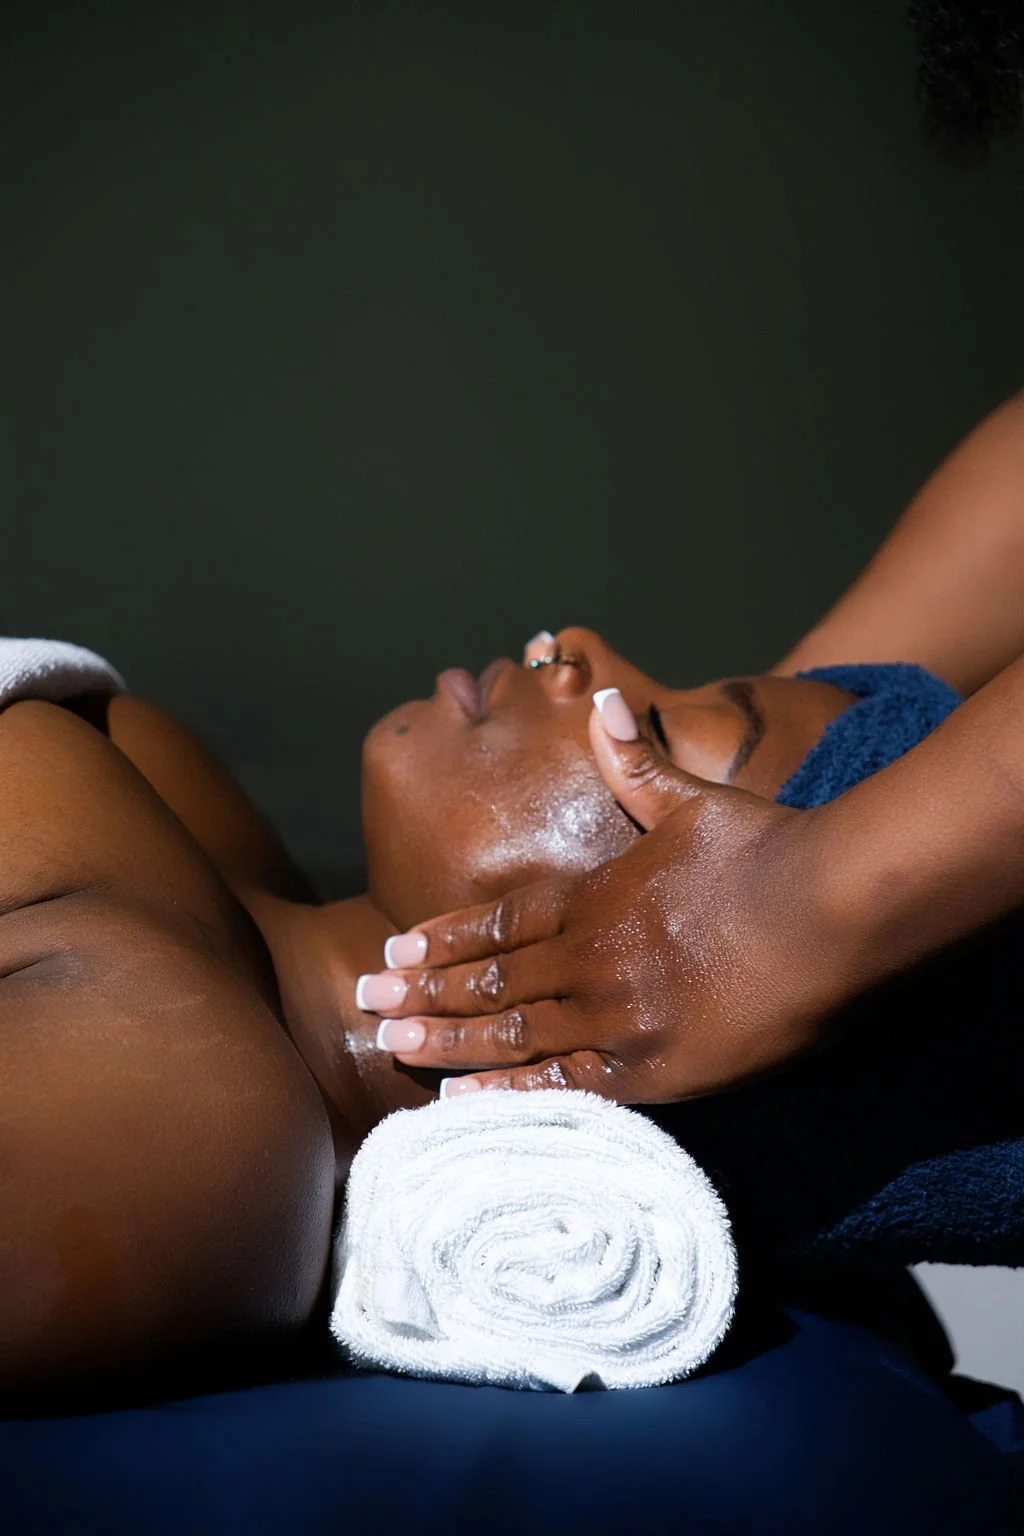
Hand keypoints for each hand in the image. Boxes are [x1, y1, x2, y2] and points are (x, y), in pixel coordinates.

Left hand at [356, 690, 855, 1102]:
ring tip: (390, 1042)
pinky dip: (508, 1092)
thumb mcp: (690, 797)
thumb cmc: (763, 847)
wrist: (829, 907)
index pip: (497, 923)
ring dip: (446, 1036)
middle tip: (362, 1000)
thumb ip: (631, 762)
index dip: (442, 938)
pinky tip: (460, 1099)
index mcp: (593, 895)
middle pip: (489, 978)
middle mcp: (589, 957)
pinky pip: (564, 1086)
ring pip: (511, 1032)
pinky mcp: (653, 1069)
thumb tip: (596, 699)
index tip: (394, 950)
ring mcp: (616, 1016)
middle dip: (421, 989)